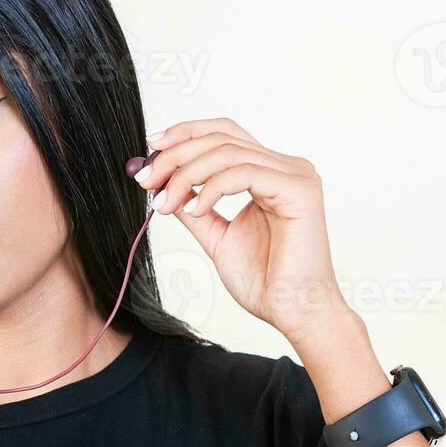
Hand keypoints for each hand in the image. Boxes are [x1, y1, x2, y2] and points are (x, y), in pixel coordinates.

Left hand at [136, 116, 354, 346]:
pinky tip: (196, 210)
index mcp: (269, 173)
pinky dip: (212, 188)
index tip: (151, 146)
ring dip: (186, 175)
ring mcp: (295, 175)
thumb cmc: (265, 281)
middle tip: (146, 179)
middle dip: (176, 155)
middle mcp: (285, 167)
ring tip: (164, 203)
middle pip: (221, 138)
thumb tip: (164, 186)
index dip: (186, 133)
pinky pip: (244, 173)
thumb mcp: (217, 237)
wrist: (294, 313)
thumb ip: (195, 209)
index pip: (225, 134)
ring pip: (228, 153)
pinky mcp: (299, 190)